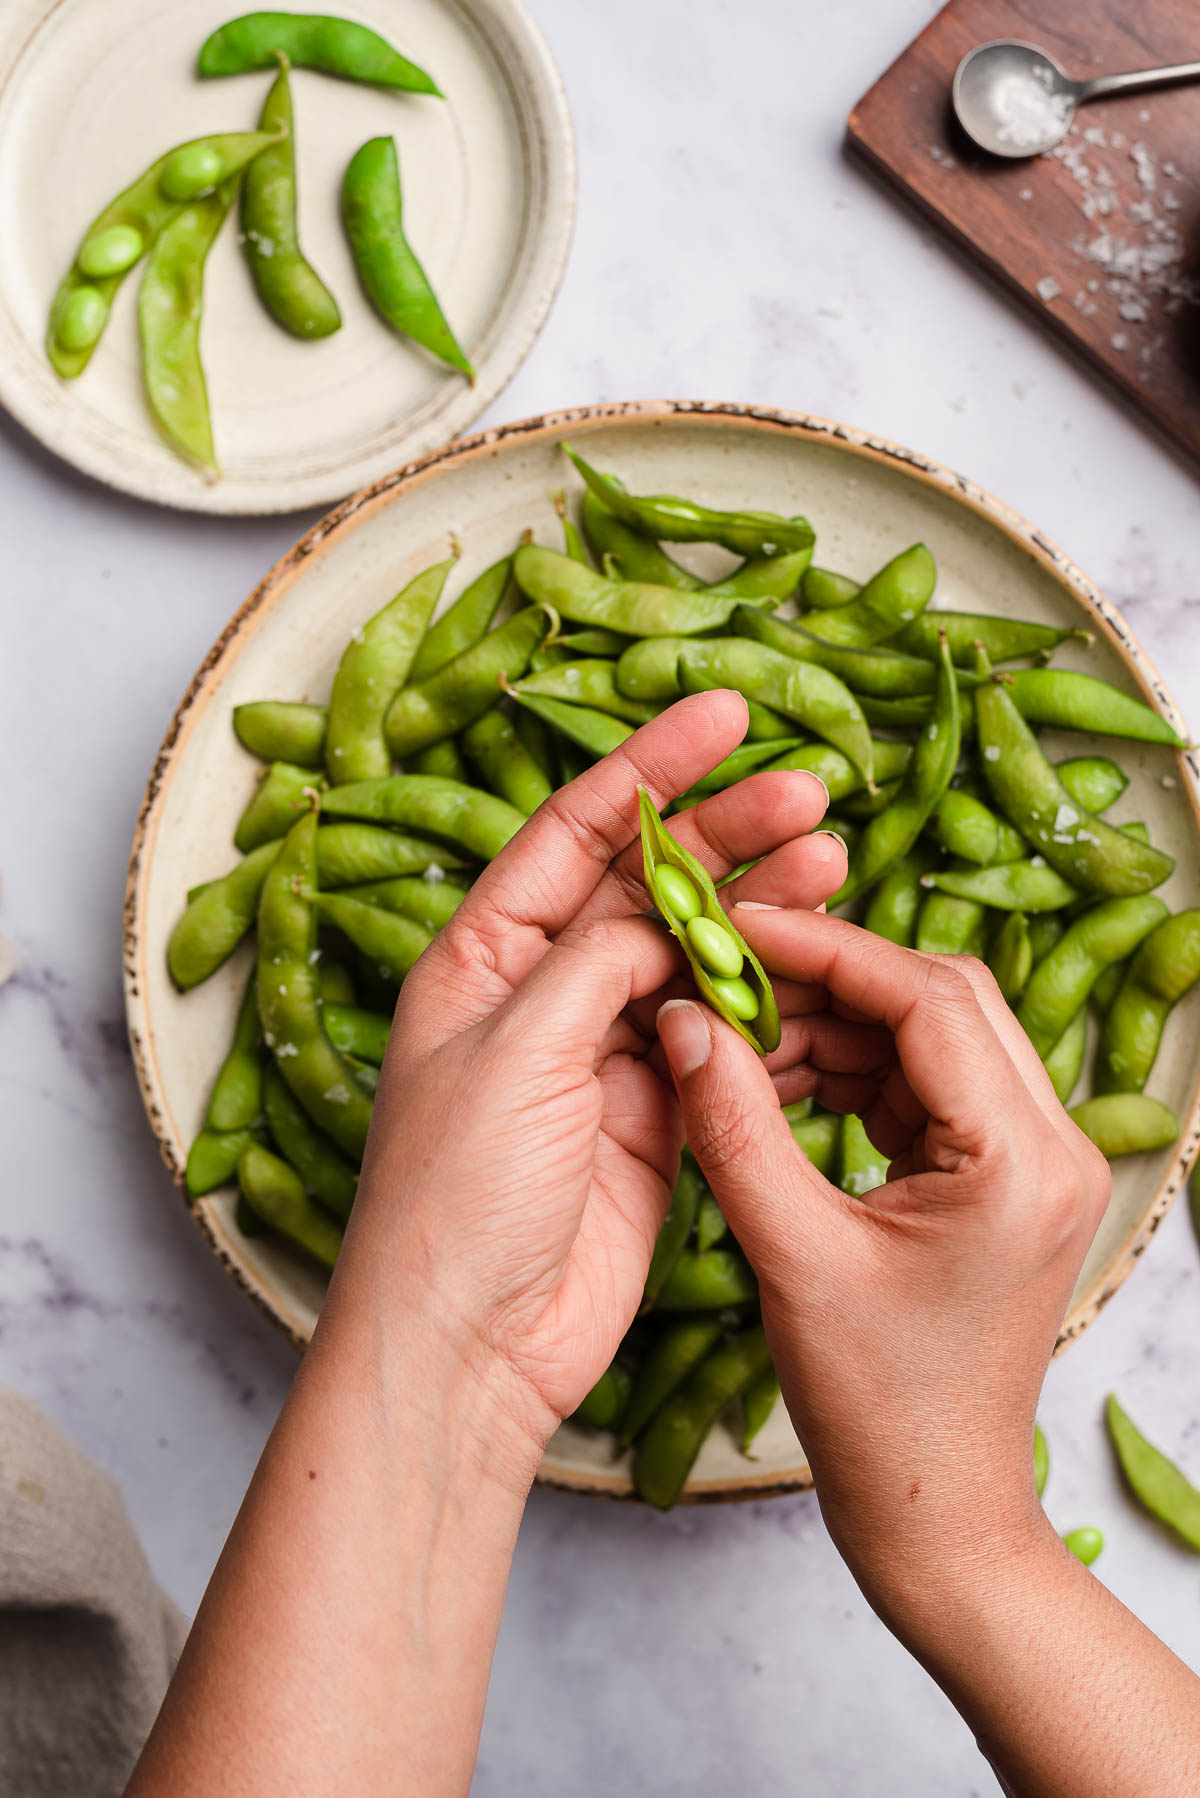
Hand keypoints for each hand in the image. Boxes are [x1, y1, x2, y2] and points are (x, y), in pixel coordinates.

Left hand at [332, 694, 849, 1476]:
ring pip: (695, 958)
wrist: (473, 1348)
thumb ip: (600, 961)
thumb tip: (667, 908)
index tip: (724, 714)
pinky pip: (721, 1035)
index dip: (650, 770)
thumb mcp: (519, 1050)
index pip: (575, 833)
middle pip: (647, 887)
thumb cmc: (458, 1196)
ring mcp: (603, 1055)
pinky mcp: (656, 1115)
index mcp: (482, 957)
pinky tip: (817, 965)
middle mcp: (542, 995)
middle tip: (810, 794)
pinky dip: (768, 999)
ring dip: (761, 911)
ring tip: (834, 863)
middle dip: (727, 835)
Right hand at [655, 915, 1110, 1618]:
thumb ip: (734, 1126)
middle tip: (731, 971)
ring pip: (931, 1035)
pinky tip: (775, 1081)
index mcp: (1020, 1160)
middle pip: (941, 999)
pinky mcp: (999, 1178)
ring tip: (738, 1037)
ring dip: (836, 1025)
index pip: (929, 999)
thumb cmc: (875, 1407)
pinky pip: (925, 1084)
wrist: (933, 1506)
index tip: (739, 925)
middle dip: (831, 977)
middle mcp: (1050, 1145)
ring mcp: (1031, 1161)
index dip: (827, 948)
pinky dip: (851, 1070)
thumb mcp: (792, 1255)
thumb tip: (680, 1018)